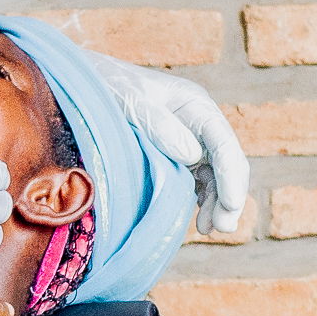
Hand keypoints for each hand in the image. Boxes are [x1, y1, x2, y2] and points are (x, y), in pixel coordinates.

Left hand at [81, 51, 247, 234]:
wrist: (85, 86)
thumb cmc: (108, 86)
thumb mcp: (131, 101)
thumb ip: (159, 125)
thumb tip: (191, 155)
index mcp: (195, 106)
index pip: (223, 144)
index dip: (231, 176)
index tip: (231, 204)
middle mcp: (198, 124)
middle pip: (225, 163)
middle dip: (229, 196)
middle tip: (223, 227)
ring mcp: (187, 140)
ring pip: (213, 176)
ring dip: (216, 203)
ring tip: (208, 229)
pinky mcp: (172, 156)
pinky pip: (194, 180)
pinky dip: (199, 200)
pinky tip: (198, 220)